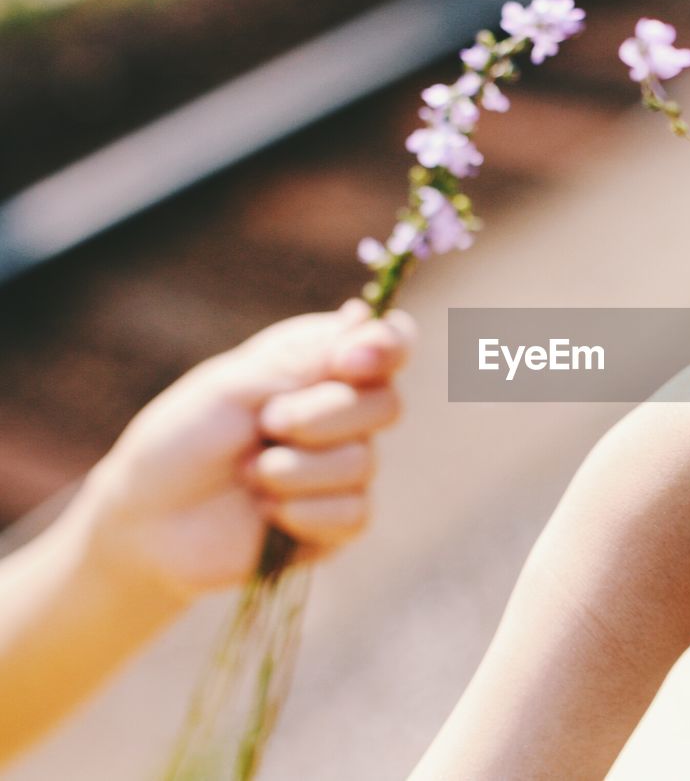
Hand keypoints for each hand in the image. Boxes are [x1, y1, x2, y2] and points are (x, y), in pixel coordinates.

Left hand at [72, 300, 413, 603]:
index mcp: (318, 364)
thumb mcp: (230, 387)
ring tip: (248, 475)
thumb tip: (361, 318)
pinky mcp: (339, 520)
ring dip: (296, 470)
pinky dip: (303, 513)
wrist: (149, 522)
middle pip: (386, 404)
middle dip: (322, 417)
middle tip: (266, 424)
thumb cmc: (183, 440)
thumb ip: (299, 360)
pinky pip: (354, 514)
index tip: (351, 363)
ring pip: (364, 463)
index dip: (387, 347)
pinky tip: (266, 513)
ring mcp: (345, 467)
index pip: (388, 342)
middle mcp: (342, 411)